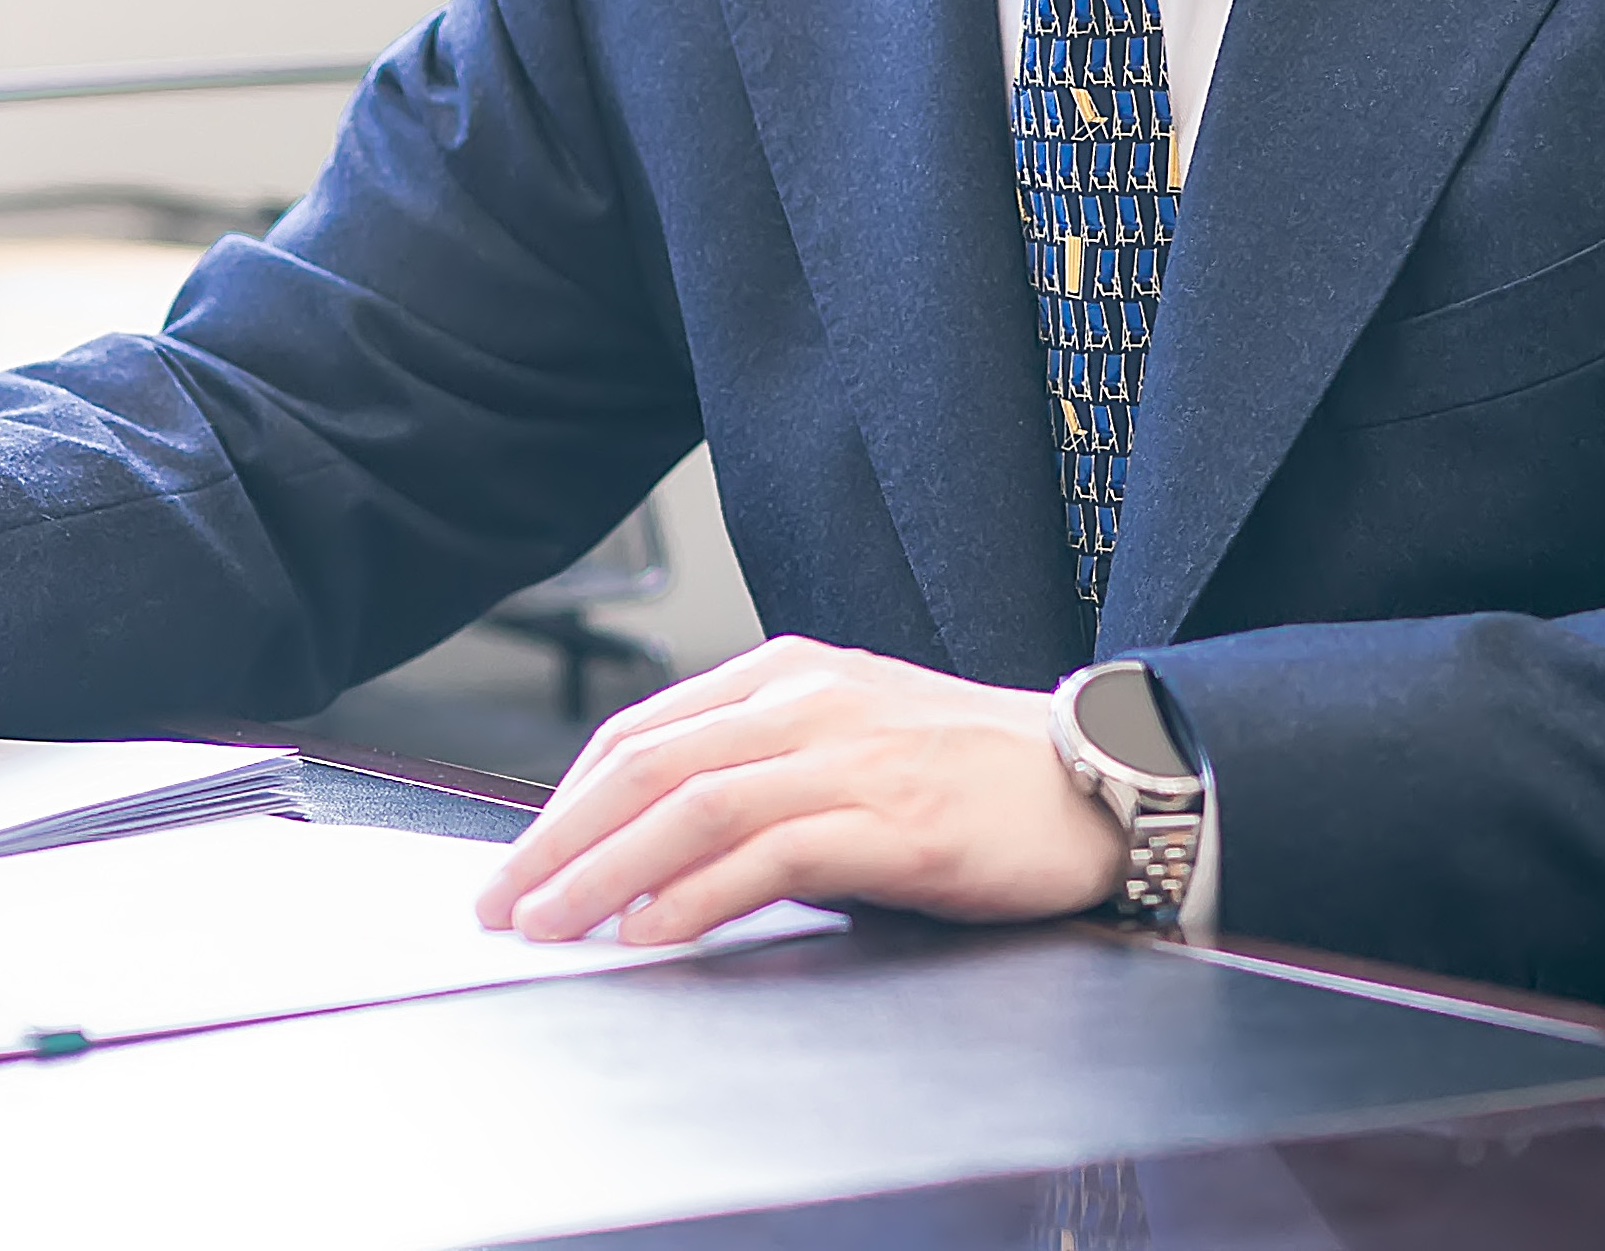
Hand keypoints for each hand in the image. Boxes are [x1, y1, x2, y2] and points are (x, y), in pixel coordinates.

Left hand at [472, 635, 1121, 944]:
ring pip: (692, 807)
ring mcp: (852, 756)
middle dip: (559, 840)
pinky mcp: (896, 820)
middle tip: (503, 904)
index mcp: (787, 673)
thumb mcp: (848, 742)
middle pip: (647, 765)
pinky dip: (699, 895)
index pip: (642, 731)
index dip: (566, 800)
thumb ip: (760, 769)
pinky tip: (652, 931)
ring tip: (552, 926)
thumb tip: (651, 848)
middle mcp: (808, 701)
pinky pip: (772, 854)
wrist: (1102, 779)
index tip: (520, 862)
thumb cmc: (971, 773)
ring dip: (605, 873)